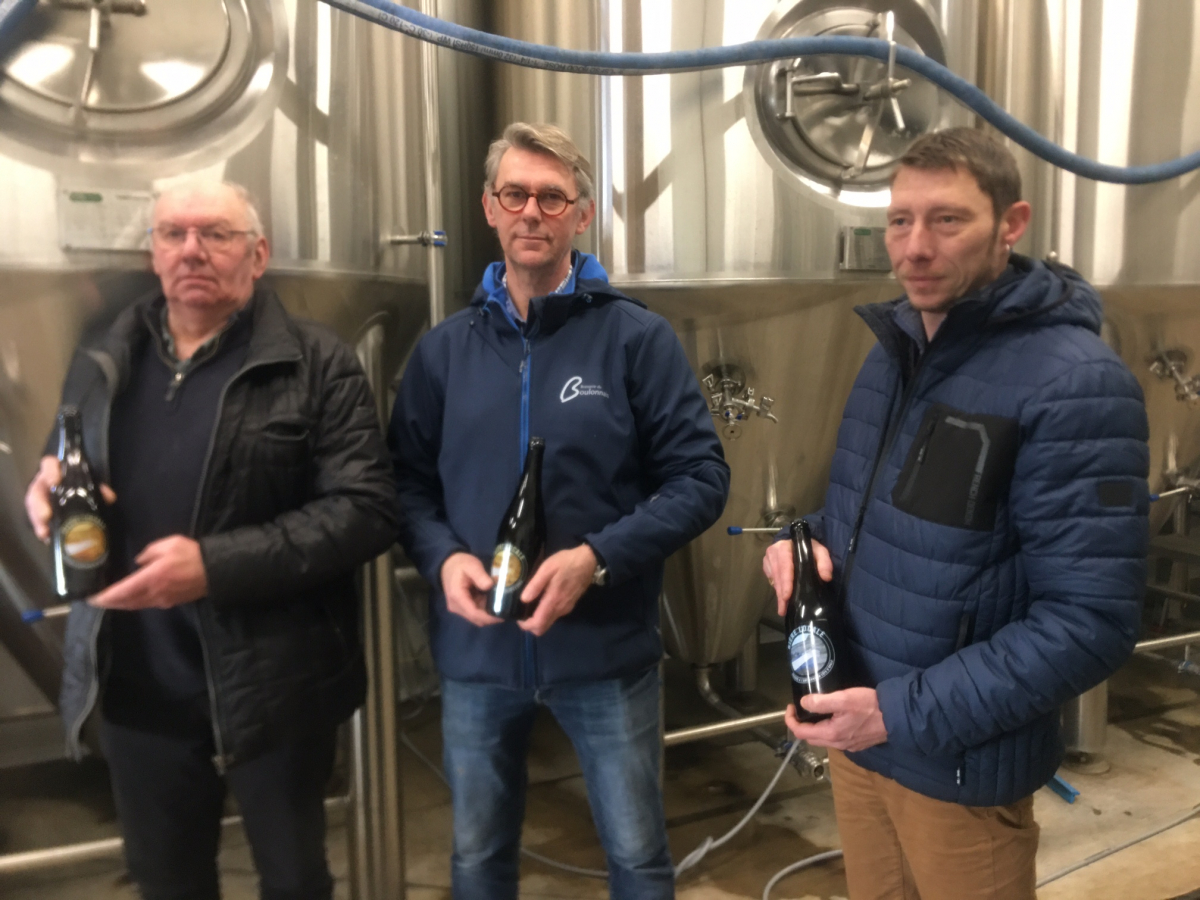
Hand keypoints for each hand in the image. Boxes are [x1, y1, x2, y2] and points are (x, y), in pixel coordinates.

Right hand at [25, 456, 116, 542]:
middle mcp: (44, 485)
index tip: (55, 481)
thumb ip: (99, 487)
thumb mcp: (91, 483)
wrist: (77, 491)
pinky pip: (38, 521)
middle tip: (46, 515)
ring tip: (44, 532)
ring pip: (34, 508)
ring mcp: (41, 499)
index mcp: (55, 472)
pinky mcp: (42, 513)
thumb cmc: (82, 484)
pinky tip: (47, 538)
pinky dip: (42, 529)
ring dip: (38, 521)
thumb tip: (109, 496)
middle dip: (39, 504)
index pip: (49, 464)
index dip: (51, 471)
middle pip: (36, 491)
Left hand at [89, 536, 207, 609]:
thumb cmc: (191, 554)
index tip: (91, 599)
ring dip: (122, 604)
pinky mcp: (171, 602)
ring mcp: (162, 600)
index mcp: (150, 578)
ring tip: (112, 601)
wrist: (216, 570)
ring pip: (136, 605)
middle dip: (110, 603)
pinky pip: (147, 604)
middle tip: (97, 601)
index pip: (121, 591)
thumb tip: (139, 562)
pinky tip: (133, 598)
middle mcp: (153, 593)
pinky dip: (136, 603)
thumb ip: (149, 552)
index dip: (105, 597)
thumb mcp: (168, 544)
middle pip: (126, 602)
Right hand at [440, 552, 501, 626]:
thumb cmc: (460, 564)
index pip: (474, 614)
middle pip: (476, 619)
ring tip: (501, 605)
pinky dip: (485, 609)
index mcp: (457, 597)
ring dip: (488, 613)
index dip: (489, 617)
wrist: (448, 564)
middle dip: (491, 617)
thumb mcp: (472, 565)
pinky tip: (494, 602)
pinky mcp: (463, 607)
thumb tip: (490, 586)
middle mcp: (456, 606)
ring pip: (477, 618)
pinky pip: (476, 612)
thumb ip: (480, 576)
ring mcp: (459, 608)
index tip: (502, 615)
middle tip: (506, 610)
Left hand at [517, 544, 595, 636]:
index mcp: (553, 601)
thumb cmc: (567, 562)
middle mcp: (560, 609)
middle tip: (522, 611)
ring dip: (537, 618)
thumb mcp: (548, 568)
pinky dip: (545, 613)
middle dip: (530, 624)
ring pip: (548, 622)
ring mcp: (566, 608)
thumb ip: (535, 584)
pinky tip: (541, 599)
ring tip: (530, 603)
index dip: (525, 625)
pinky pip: (554, 615)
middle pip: (543, 628)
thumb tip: (523, 599)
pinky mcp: (569, 605)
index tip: (517, 617)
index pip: (538, 624)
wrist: (589, 561)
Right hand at [763, 535, 832, 616]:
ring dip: (778, 594)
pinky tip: (781, 599)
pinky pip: (771, 579)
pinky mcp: (767, 565)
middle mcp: (773, 552)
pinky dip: (777, 590)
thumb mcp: (820, 551)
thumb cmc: (809, 547)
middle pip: (777, 575)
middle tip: (783, 608)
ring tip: (783, 608)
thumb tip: (826, 577)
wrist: (797, 542)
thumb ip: (824, 562)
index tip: (787, 595)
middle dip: (781, 592)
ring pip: (773, 579)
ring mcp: (768, 559)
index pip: (784, 565)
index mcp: (784, 546)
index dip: (785, 581)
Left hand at [783, 688, 887, 751]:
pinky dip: (827, 730)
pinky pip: (835, 739)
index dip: (790, 720)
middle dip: (800, 724)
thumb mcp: (843, 699)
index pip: (800, 732)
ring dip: (814, 728)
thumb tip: (803, 704)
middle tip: (800, 708)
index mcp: (831, 734)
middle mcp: (838, 744)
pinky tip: (832, 718)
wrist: (896, 717)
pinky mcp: (857, 743)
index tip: (791, 706)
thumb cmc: (869, 706)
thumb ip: (821, 702)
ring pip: (823, 739)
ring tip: (815, 711)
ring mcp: (848, 746)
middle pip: (810, 738)